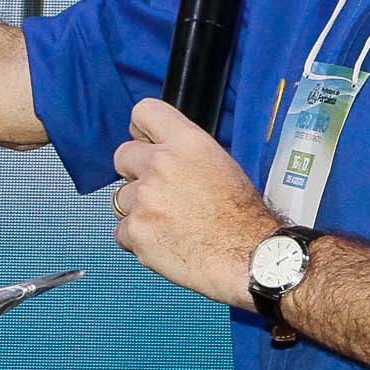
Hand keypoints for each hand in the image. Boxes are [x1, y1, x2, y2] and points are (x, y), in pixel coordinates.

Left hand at [109, 98, 277, 309]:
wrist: (248, 257)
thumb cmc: (242, 217)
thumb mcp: (221, 164)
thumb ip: (185, 151)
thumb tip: (162, 148)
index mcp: (187, 143)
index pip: (144, 112)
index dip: (142, 129)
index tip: (145, 142)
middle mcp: (161, 165)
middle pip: (122, 155)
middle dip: (136, 172)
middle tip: (159, 191)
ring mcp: (144, 199)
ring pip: (121, 197)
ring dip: (138, 209)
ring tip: (169, 222)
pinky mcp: (135, 231)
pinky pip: (121, 231)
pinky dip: (138, 238)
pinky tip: (164, 241)